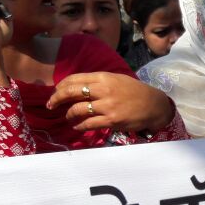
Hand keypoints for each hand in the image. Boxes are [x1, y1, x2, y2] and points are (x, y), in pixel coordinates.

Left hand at [48, 72, 175, 133]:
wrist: (153, 105)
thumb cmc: (134, 91)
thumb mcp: (117, 79)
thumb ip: (98, 82)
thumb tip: (77, 87)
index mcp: (104, 77)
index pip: (74, 79)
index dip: (61, 86)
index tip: (55, 91)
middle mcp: (103, 90)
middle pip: (71, 92)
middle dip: (56, 99)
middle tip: (51, 105)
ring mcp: (107, 106)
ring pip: (77, 110)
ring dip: (68, 115)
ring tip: (68, 117)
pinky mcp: (111, 120)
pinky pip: (88, 124)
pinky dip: (79, 126)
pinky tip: (77, 126)